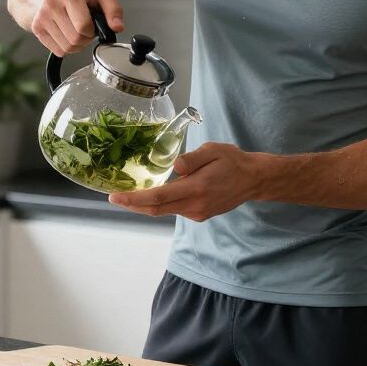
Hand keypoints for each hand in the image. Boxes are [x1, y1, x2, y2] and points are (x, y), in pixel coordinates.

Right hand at [31, 0, 123, 56]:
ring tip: (75, 29)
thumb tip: (118, 28)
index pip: (84, 27)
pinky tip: (66, 33)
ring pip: (67, 48)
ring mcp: (41, 16)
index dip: (92, 30)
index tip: (92, 23)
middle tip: (85, 28)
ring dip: (76, 44)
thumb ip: (114, 10)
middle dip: (85, 38)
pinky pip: (58, 51)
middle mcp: (51, 4)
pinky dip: (66, 47)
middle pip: (75, 40)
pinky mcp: (36, 27)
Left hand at [108, 143, 266, 220]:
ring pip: (164, 211)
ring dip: (145, 204)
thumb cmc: (233, 161)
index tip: (115, 197)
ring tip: (128, 194)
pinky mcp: (199, 214)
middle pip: (156, 209)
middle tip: (113, 197)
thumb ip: (193, 159)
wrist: (253, 180)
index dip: (134, 199)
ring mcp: (197, 212)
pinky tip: (154, 194)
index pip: (158, 197)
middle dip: (132, 204)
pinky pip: (174, 209)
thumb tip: (175, 167)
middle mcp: (195, 205)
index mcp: (196, 188)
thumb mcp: (213, 150)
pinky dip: (160, 204)